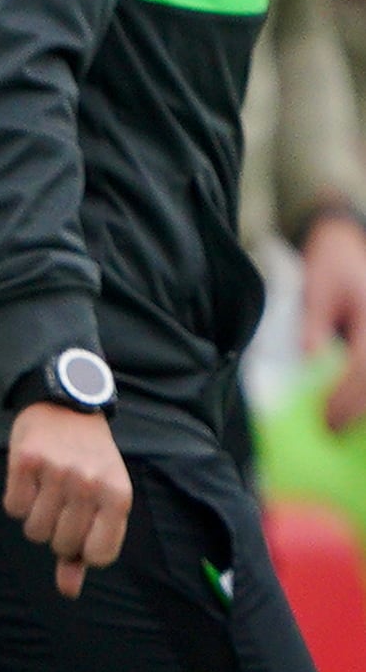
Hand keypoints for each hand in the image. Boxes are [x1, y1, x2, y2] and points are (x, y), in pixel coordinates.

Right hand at [4, 401, 131, 599]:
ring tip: (46, 491)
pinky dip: (18, 499)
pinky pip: (13, 507)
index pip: (98, 555)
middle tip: (62, 506)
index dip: (83, 551)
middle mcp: (90, 484)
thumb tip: (69, 590)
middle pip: (61, 544)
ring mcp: (57, 472)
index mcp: (118, 495)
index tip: (82, 532)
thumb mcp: (104, 498)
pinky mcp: (26, 462)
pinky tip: (30, 479)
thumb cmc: (90, 459)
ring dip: (35, 517)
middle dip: (57, 533)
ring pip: (34, 530)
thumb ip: (88, 545)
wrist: (68, 405)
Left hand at [298, 210, 365, 430]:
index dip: (346, 396)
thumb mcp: (315, 293)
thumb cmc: (330, 263)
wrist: (347, 240)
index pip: (364, 365)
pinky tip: (356, 408)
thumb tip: (310, 367)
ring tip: (344, 424)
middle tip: (331, 431)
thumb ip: (313, 330)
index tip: (325, 419)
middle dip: (358, 407)